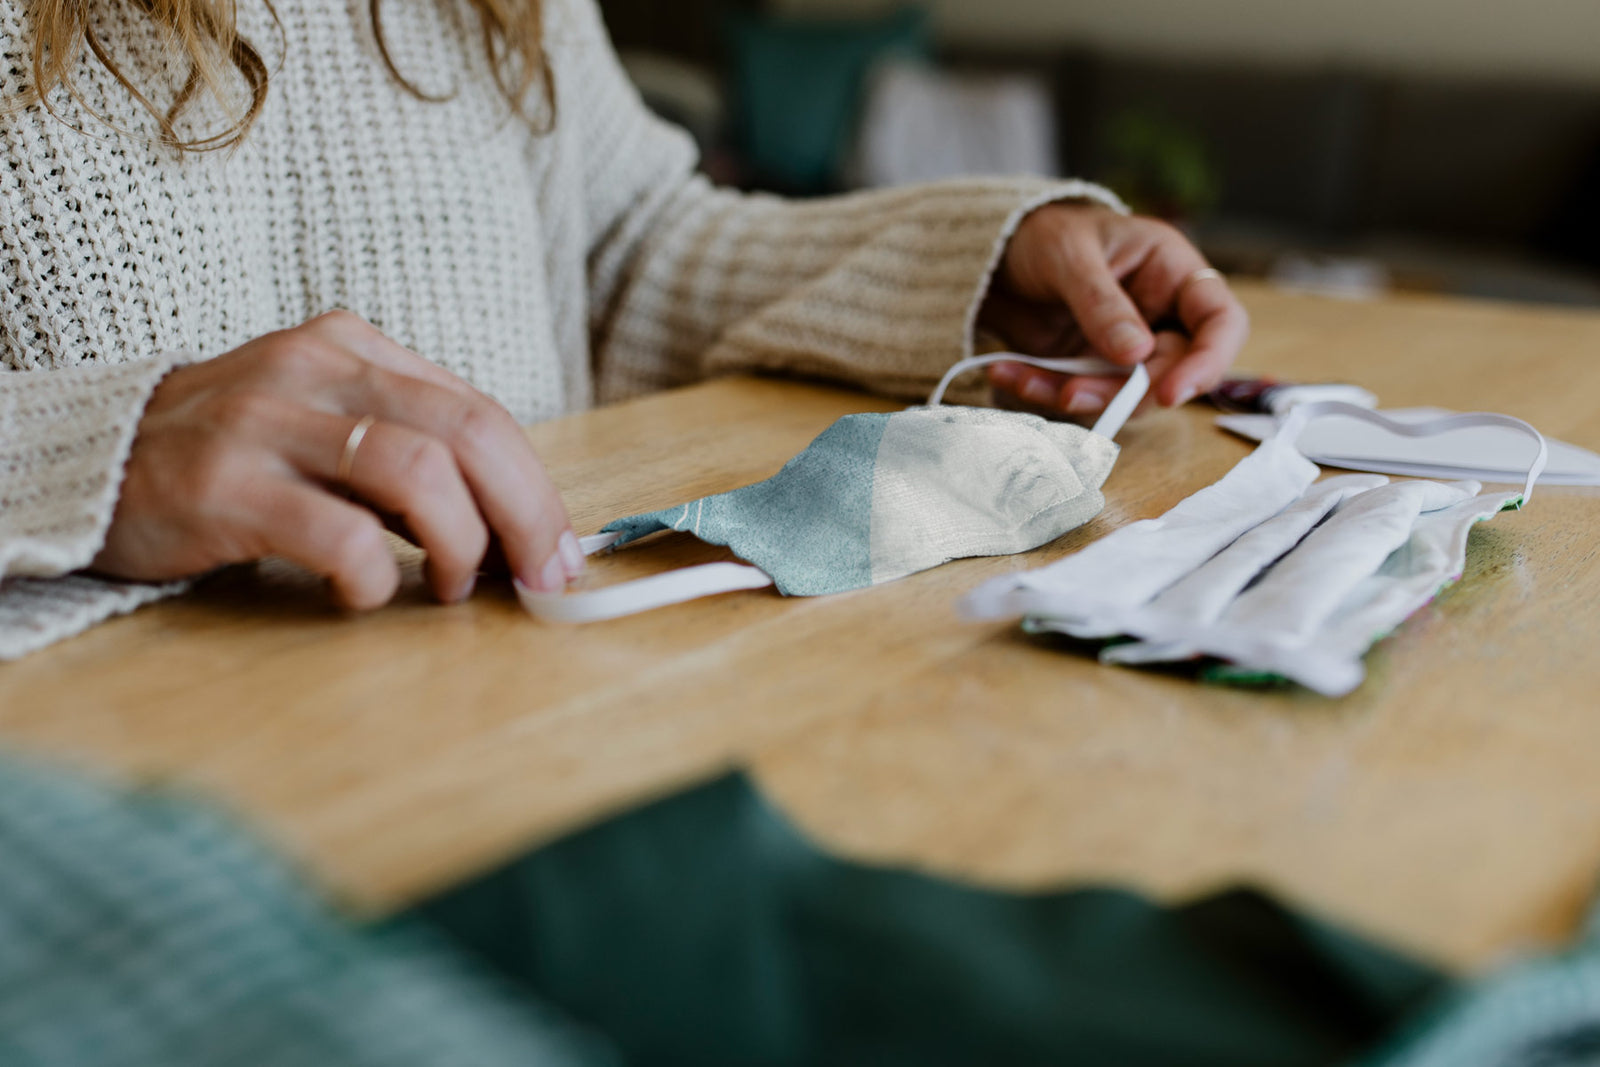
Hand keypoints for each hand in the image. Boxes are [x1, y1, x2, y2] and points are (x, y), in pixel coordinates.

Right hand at [93, 311, 582, 608]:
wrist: (94, 461)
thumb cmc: (236, 456)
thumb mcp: (326, 426)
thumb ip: (408, 454)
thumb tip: (512, 525)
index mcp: (352, 349)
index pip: (479, 411)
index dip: (536, 487)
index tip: (559, 549)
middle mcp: (315, 371)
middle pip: (466, 432)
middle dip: (525, 514)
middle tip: (540, 578)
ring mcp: (266, 423)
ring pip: (415, 471)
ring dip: (460, 543)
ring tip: (454, 587)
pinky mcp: (224, 485)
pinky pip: (335, 531)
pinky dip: (373, 574)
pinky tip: (366, 593)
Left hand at [979, 202, 1248, 418]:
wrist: (995, 252)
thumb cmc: (1043, 233)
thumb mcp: (1069, 255)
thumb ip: (1101, 303)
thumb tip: (1136, 355)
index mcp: (1172, 271)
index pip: (1221, 321)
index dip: (1208, 362)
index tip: (1170, 394)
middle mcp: (1159, 314)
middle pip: (1171, 371)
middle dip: (1123, 392)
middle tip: (1071, 394)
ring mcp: (1124, 346)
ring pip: (1123, 394)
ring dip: (1076, 397)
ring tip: (1021, 378)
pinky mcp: (1088, 367)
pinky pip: (1079, 393)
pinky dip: (1043, 391)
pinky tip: (1007, 373)